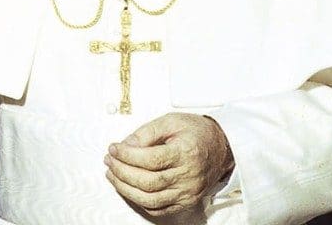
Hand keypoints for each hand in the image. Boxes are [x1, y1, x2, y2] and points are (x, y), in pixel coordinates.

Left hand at [104, 113, 234, 216]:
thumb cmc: (197, 133)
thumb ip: (147, 132)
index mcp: (186, 153)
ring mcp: (188, 192)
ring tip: (113, 175)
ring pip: (150, 199)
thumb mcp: (171, 121)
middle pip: (148, 182)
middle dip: (122, 172)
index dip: (127, 155)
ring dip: (126, 189)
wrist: (221, 147)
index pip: (150, 159)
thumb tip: (125, 144)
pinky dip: (139, 202)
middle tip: (110, 160)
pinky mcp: (186, 202)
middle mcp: (189, 176)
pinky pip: (158, 209)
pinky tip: (128, 189)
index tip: (114, 148)